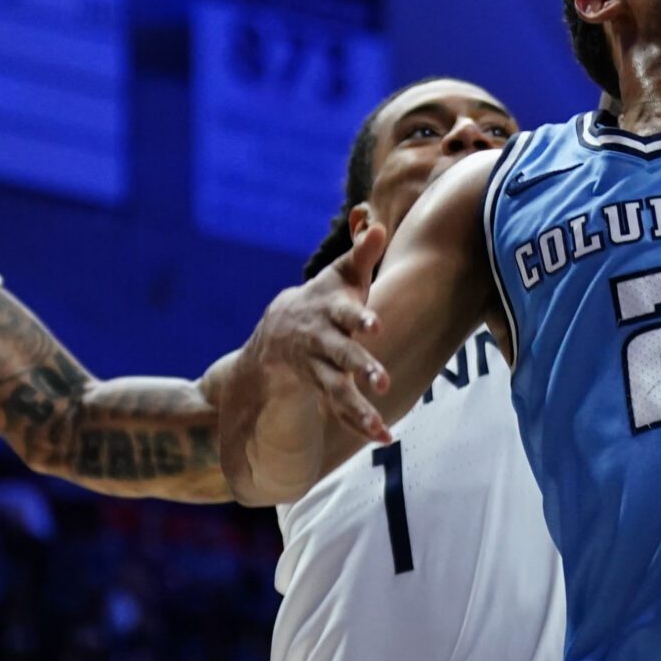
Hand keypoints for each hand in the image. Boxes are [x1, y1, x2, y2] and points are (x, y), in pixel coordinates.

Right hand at [256, 217, 395, 442]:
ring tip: (381, 429)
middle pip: (342, 356)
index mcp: (331, 312)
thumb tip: (377, 222)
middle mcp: (323, 342)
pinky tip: (383, 438)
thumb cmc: (325, 297)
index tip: (376, 326)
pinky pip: (339, 410)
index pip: (346, 314)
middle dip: (361, 369)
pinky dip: (358, 425)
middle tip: (381, 382)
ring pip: (337, 392)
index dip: (361, 317)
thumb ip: (362, 251)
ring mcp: (319, 368)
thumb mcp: (340, 273)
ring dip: (358, 410)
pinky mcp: (322, 389)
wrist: (278, 329)